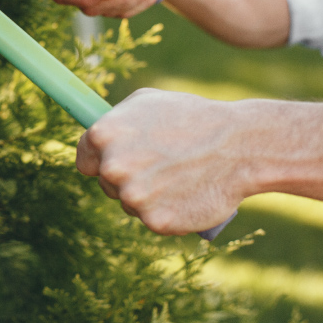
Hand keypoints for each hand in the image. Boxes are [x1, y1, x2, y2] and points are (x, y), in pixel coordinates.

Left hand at [76, 88, 247, 234]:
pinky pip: (153, 220)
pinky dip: (166, 212)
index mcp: (103, 135)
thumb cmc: (191, 117)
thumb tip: (96, 134)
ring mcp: (133, 196)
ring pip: (129, 203)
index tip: (117, 161)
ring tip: (177, 176)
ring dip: (147, 196)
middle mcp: (113, 167)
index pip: (84, 160)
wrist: (237, 145)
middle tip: (158, 165)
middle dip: (126, 177)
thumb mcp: (146, 101)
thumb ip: (115, 120)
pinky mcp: (155, 221)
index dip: (100, 160)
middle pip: (106, 183)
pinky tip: (184, 194)